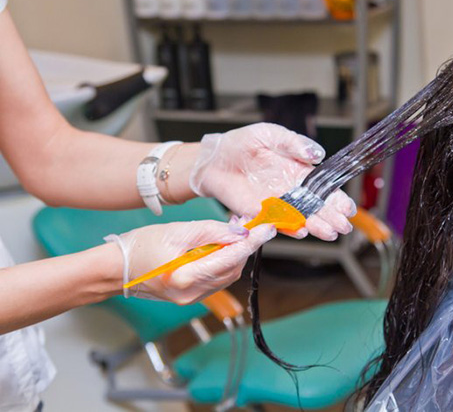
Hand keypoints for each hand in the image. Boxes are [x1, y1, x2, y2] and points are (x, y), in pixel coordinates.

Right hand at [105, 220, 275, 303]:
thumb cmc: (139, 247)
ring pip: (227, 275)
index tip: (267, 228)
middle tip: (248, 224)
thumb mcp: (178, 231)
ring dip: (235, 254)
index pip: (231, 258)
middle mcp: (192, 293)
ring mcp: (191, 298)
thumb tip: (240, 233)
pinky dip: (223, 262)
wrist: (115, 270)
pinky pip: (216, 279)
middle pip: (233, 268)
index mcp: (187, 277)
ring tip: (234, 232)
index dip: (252, 242)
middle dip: (244, 247)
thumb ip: (212, 232)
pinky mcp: (190, 297)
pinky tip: (220, 246)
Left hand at [189, 123, 355, 240]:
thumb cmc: (241, 143)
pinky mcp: (259, 213)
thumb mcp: (271, 134)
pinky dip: (289, 228)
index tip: (348, 207)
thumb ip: (294, 143)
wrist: (214, 158)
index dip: (337, 198)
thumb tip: (318, 154)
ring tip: (329, 233)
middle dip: (332, 217)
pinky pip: (277, 224)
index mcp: (298, 171)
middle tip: (343, 226)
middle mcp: (291, 191)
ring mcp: (276, 204)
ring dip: (316, 226)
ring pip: (301, 218)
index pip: (323, 188)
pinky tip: (302, 231)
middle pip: (316, 207)